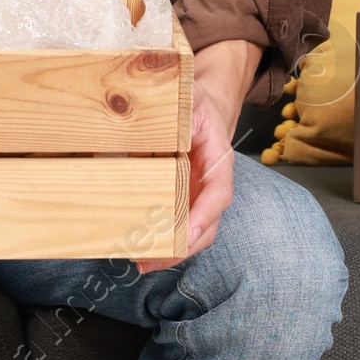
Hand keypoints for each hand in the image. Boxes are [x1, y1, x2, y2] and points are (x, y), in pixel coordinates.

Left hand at [138, 36, 260, 274]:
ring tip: (143, 262)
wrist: (198, 104)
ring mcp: (197, 194)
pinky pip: (175, 224)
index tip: (187, 234)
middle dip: (183, 246)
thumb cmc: (194, 101)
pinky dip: (161, 241)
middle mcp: (210, 182)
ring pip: (192, 231)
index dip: (204, 215)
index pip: (219, 192)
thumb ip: (178, 111)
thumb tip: (152, 125)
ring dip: (171, 251)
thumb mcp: (188, 98)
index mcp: (218, 158)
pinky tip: (139, 251)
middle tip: (153, 258)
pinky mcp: (180, 199)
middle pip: (207, 223)